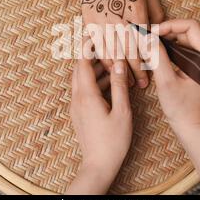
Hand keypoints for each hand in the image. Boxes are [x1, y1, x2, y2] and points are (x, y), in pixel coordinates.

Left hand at [66, 58, 131, 193]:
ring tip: (113, 63)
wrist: (98, 165)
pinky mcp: (80, 113)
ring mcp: (77, 106)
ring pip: (82, 80)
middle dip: (90, 55)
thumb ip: (119, 86)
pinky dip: (95, 82)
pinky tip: (111, 83)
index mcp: (87, 96)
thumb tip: (118, 64)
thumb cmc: (112, 141)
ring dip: (95, 70)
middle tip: (104, 45)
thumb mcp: (122, 112)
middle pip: (79, 69)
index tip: (91, 33)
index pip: (82, 64)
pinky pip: (84, 91)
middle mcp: (78, 99)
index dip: (86, 47)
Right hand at [77, 0, 163, 87]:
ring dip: (122, 70)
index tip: (153, 72)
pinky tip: (111, 69)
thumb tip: (159, 31)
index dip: (149, 61)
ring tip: (128, 82)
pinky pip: (98, 48)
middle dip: (137, 72)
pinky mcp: (91, 25)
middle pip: (130, 54)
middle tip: (142, 85)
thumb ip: (155, 12)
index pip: (145, 44)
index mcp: (138, 14)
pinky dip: (104, 61)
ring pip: (114, 54)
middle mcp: (121, 23)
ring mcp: (104, 25)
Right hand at [135, 19, 199, 130]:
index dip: (170, 25)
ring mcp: (199, 61)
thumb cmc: (180, 107)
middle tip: (148, 37)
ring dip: (165, 39)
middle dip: (166, 30)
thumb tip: (147, 38)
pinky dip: (167, 48)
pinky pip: (180, 49)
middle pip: (186, 30)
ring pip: (182, 39)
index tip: (153, 33)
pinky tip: (154, 53)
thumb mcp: (166, 81)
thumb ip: (157, 57)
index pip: (190, 26)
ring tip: (149, 44)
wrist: (189, 126)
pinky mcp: (192, 67)